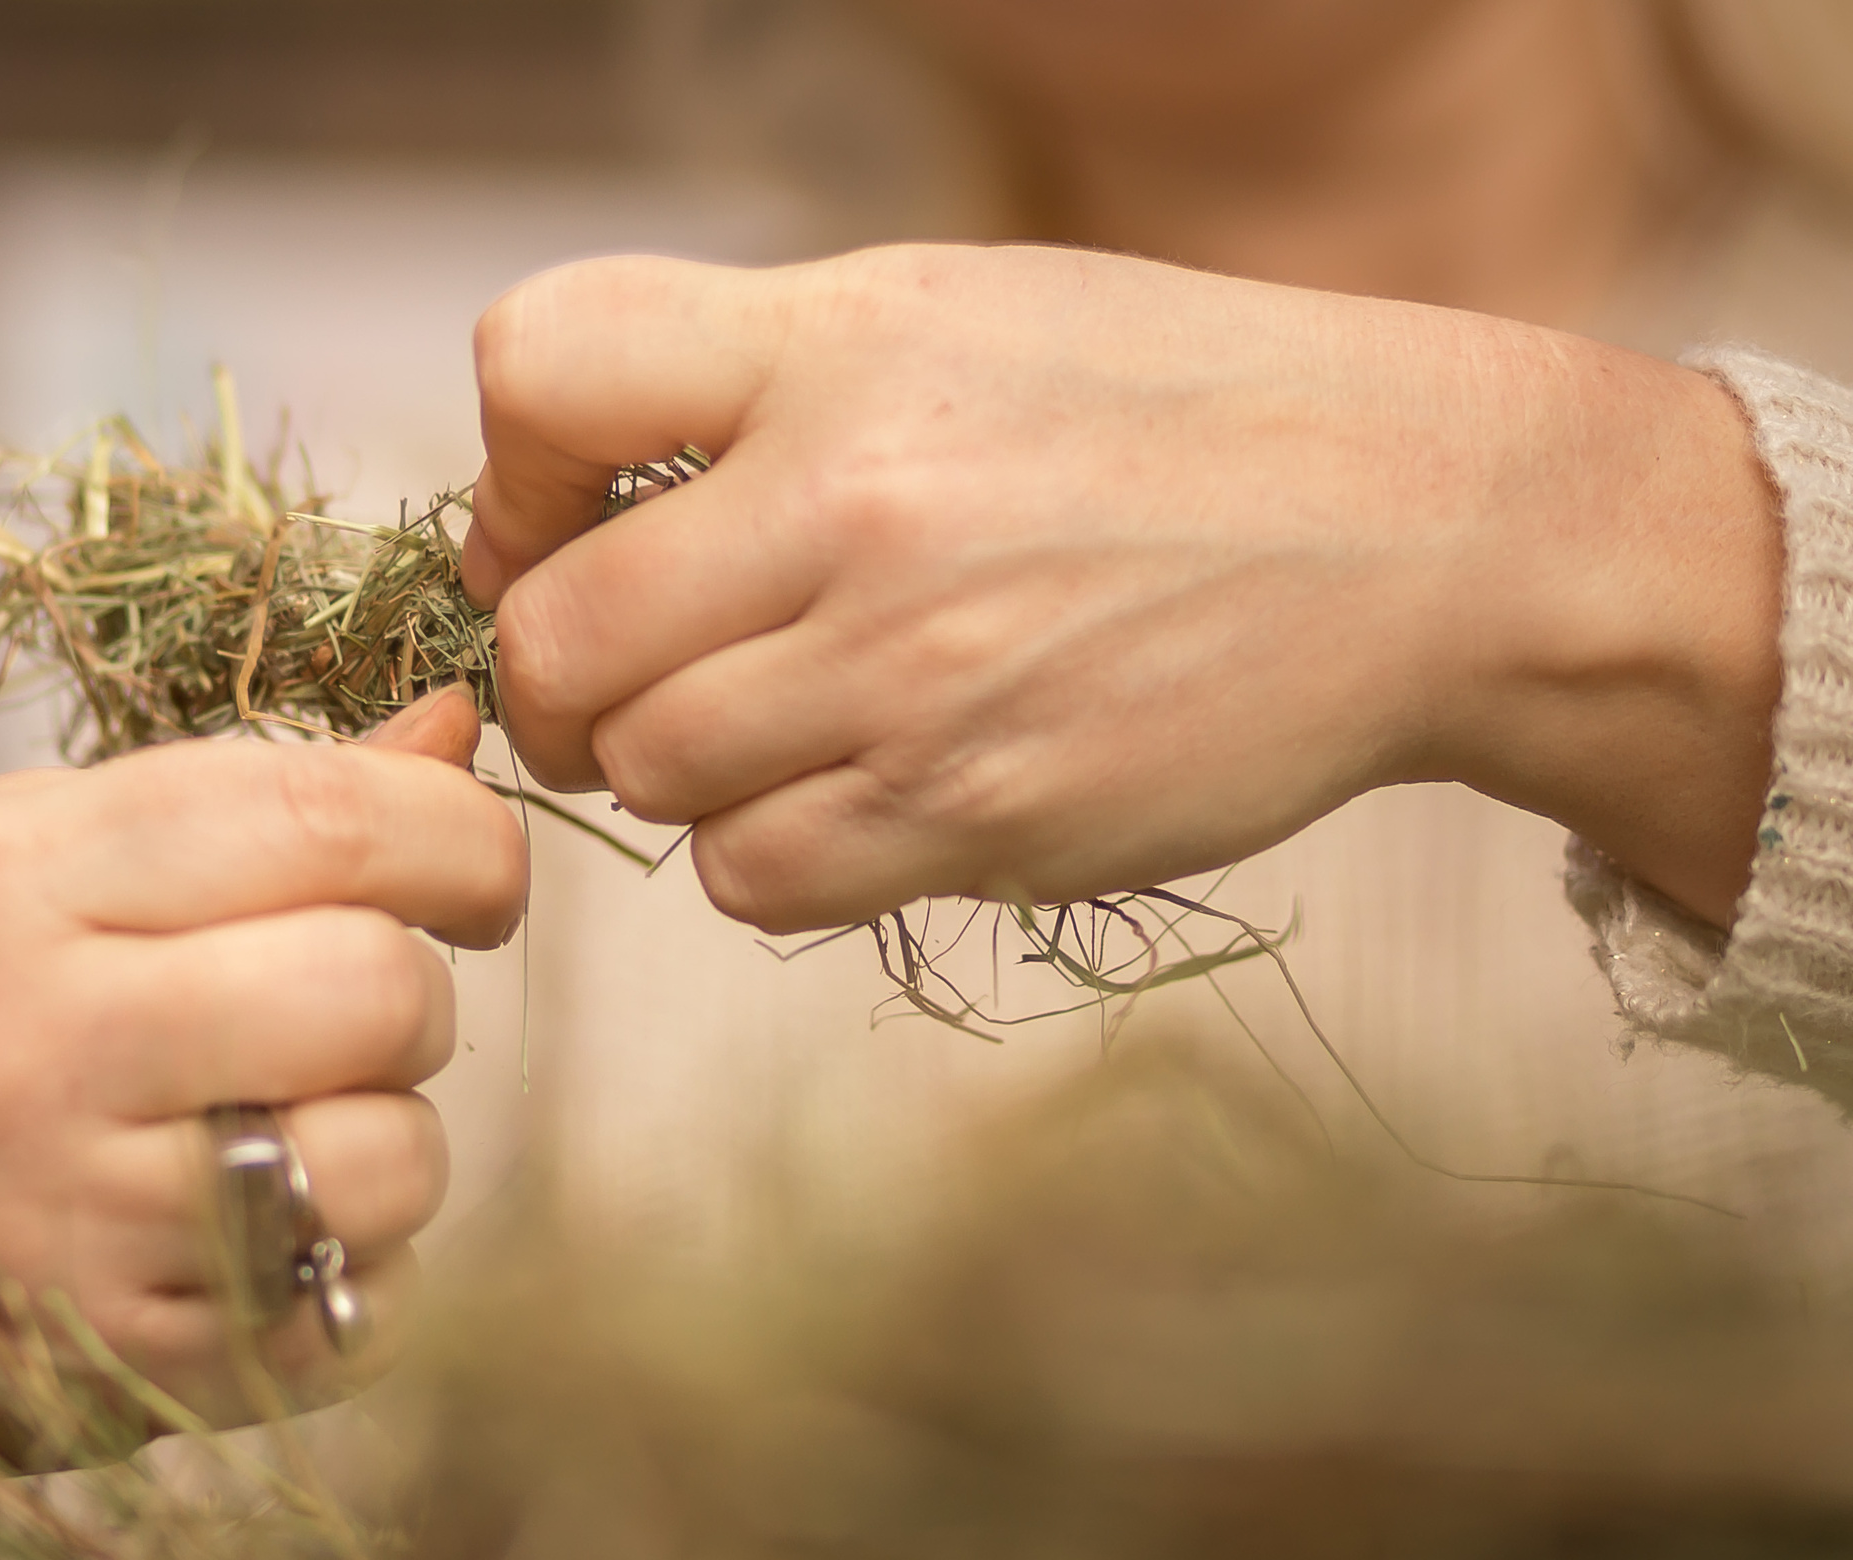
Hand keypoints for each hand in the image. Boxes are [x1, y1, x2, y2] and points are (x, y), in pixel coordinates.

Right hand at [0, 687, 522, 1559]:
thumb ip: (215, 798)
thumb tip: (448, 734)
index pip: (317, 820)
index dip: (456, 829)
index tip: (471, 862)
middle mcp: (26, 1056)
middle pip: (375, 988)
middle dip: (412, 981)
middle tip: (354, 996)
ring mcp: (66, 1234)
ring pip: (387, 1162)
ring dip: (389, 1132)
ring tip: (299, 1115)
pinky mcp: (106, 1373)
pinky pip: (347, 1315)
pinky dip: (351, 1267)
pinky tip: (270, 1227)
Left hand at [462, 245, 1781, 928]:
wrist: (1419, 529)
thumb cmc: (1164, 413)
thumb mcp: (954, 314)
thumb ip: (743, 385)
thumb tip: (531, 525)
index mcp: (843, 346)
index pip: (542, 367)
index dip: (508, 467)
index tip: (557, 516)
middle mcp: (863, 502)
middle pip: (557, 642)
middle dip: (562, 679)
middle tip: (631, 675)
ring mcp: (919, 674)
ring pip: (649, 776)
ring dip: (678, 767)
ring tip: (782, 721)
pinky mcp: (978, 814)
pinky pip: (755, 877)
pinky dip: (769, 850)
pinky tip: (855, 789)